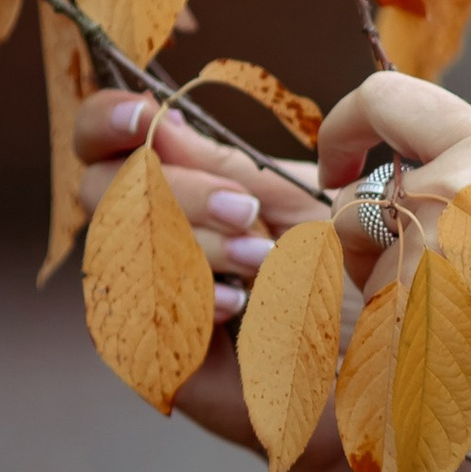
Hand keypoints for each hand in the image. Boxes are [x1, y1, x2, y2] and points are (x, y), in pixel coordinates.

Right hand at [74, 89, 328, 456]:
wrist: (370, 354)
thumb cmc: (333, 269)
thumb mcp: (289, 200)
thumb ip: (222, 166)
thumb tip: (161, 120)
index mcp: (171, 186)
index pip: (100, 141)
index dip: (108, 121)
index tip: (146, 116)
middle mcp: (141, 235)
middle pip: (101, 188)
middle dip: (181, 193)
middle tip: (248, 213)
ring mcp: (137, 292)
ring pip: (125, 246)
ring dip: (201, 246)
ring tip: (264, 262)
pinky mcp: (148, 352)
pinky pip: (140, 309)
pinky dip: (193, 297)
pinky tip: (240, 304)